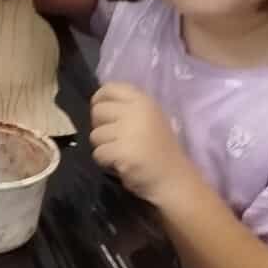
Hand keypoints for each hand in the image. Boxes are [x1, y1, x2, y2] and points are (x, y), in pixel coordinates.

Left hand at [88, 84, 197, 206]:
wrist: (173, 179)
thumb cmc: (158, 150)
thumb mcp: (148, 118)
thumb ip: (126, 108)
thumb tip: (97, 106)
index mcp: (143, 100)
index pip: (109, 88)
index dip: (99, 100)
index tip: (103, 115)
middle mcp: (136, 111)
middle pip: (97, 111)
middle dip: (100, 127)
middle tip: (114, 139)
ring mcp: (129, 131)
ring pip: (95, 135)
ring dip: (103, 147)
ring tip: (122, 153)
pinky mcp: (122, 152)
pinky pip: (98, 153)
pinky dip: (105, 162)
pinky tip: (121, 164)